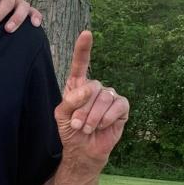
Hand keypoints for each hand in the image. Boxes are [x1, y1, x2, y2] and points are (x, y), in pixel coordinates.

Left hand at [55, 31, 128, 164]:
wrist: (83, 151)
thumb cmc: (71, 132)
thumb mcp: (62, 117)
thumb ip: (70, 101)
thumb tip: (89, 90)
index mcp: (78, 86)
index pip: (81, 65)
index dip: (83, 49)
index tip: (86, 34)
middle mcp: (95, 88)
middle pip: (92, 87)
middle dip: (82, 110)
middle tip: (77, 125)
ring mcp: (110, 96)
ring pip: (104, 98)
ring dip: (93, 118)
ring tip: (87, 129)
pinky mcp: (121, 107)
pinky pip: (117, 106)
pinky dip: (107, 118)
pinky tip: (102, 126)